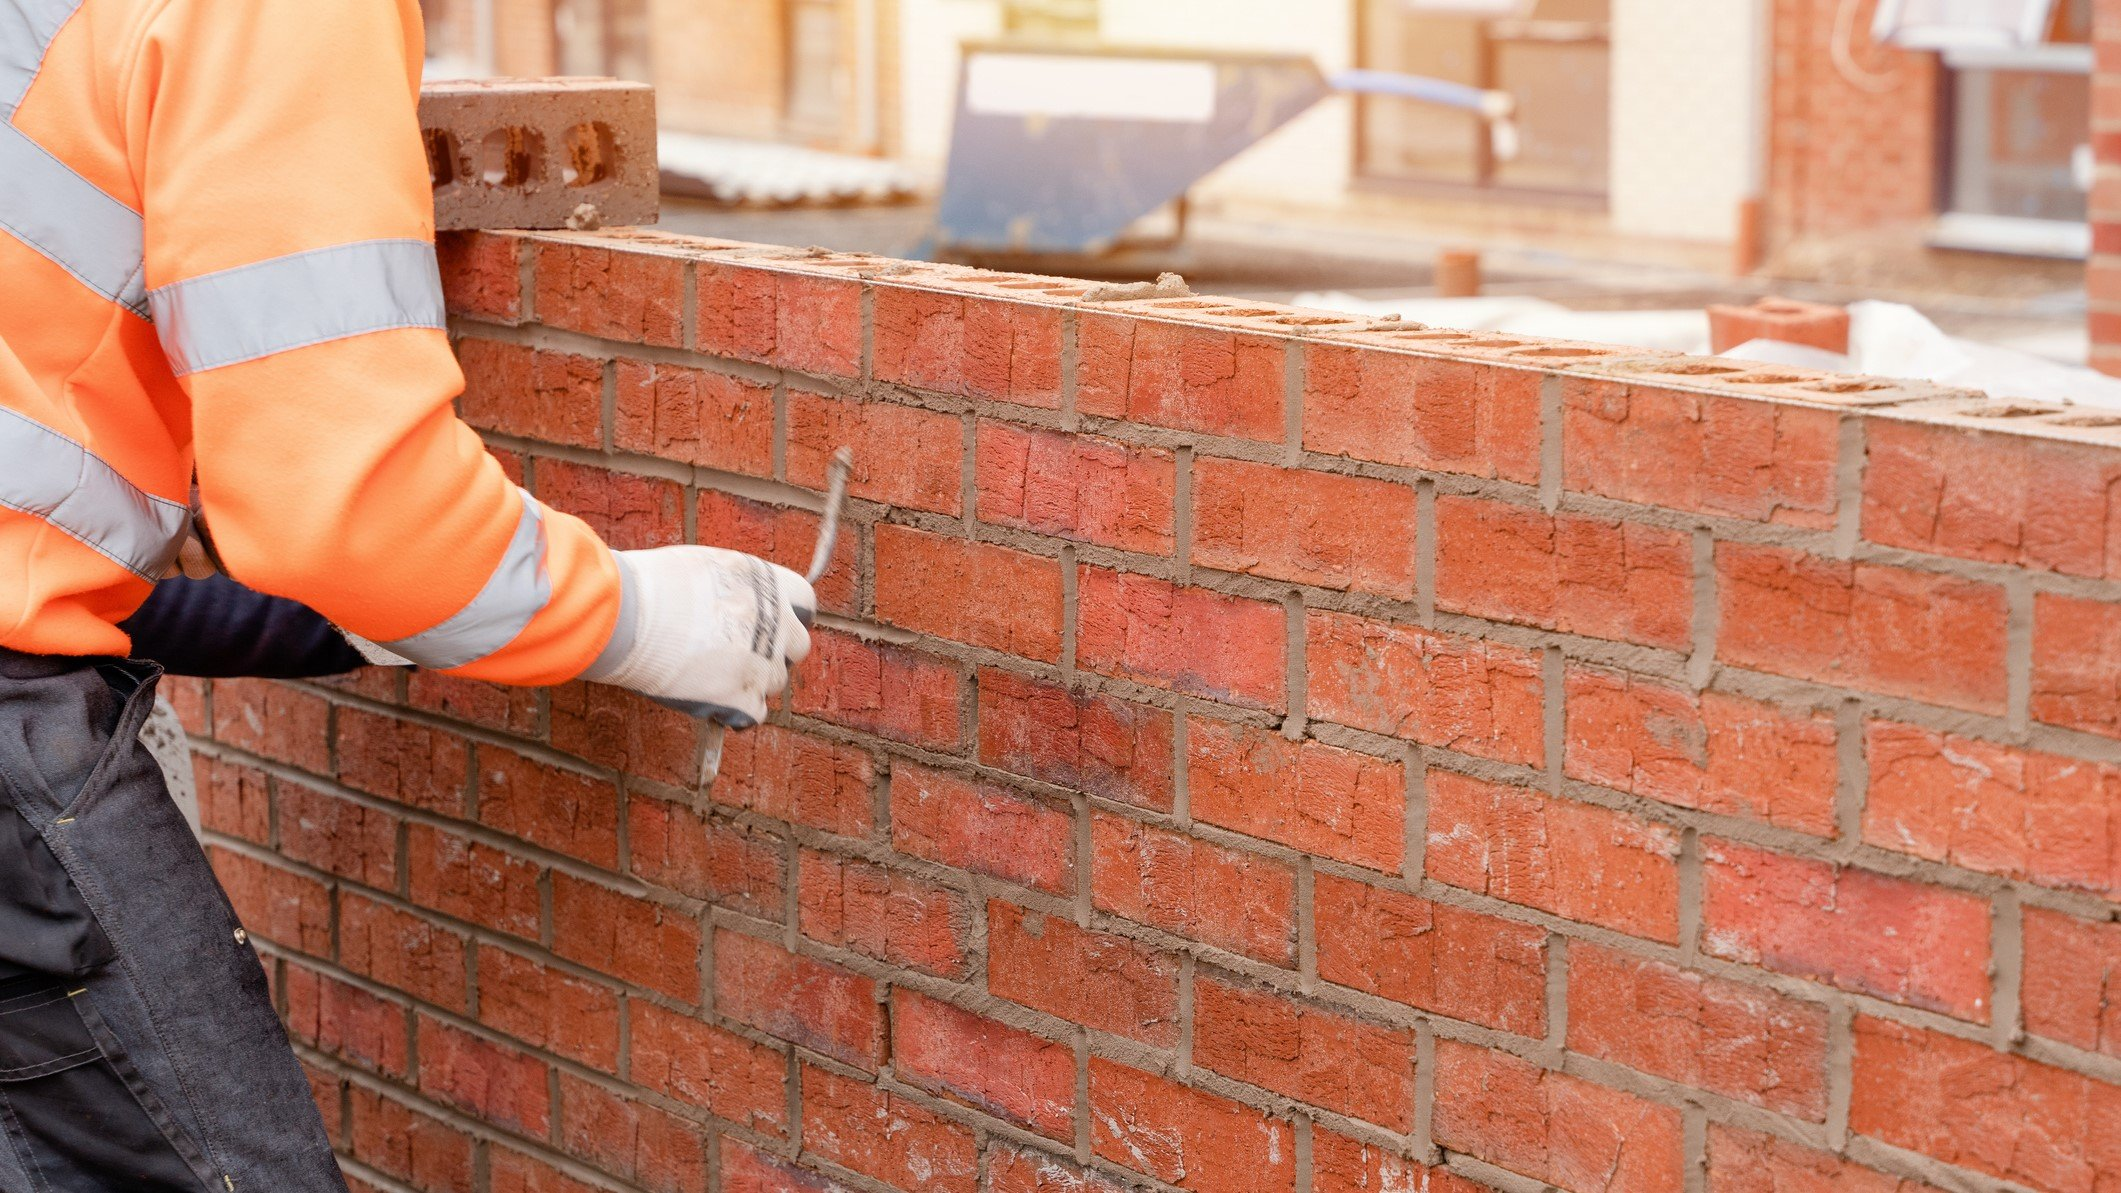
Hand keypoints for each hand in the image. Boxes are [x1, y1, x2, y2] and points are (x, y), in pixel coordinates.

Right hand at [582, 546, 814, 727]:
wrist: (628, 616)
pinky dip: (735, 712)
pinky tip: (711, 703)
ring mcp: (762, 662)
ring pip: (773, 682)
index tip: (770, 624)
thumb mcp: (707, 567)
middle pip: (797, 647)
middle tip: (738, 653)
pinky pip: (753, 714)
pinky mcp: (741, 697)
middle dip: (773, 652)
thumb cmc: (652, 585)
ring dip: (750, 681)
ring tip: (710, 674)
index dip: (788, 615)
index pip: (806, 602)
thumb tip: (738, 601)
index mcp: (769, 584)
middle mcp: (777, 622)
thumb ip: (736, 587)